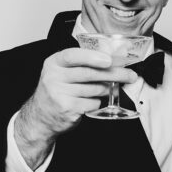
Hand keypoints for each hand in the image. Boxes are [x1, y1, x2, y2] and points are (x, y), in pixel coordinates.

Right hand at [15, 48, 138, 164]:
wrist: (41, 116)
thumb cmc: (58, 90)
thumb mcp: (63, 72)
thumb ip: (84, 64)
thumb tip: (116, 58)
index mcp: (54, 63)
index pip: (72, 55)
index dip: (92, 57)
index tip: (109, 60)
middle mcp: (54, 77)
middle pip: (90, 73)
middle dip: (115, 74)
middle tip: (130, 75)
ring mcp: (59, 93)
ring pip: (95, 89)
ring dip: (108, 89)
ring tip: (110, 88)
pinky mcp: (67, 108)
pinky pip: (93, 103)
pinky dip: (98, 102)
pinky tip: (93, 101)